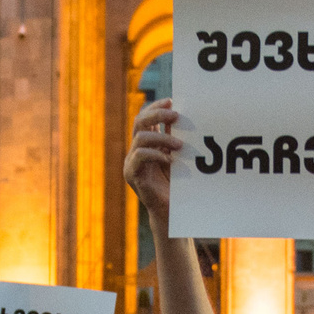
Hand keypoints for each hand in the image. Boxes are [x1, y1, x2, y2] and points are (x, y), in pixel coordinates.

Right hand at [124, 98, 181, 226]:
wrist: (171, 212)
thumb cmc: (177, 184)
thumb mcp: (178, 156)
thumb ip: (176, 137)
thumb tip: (182, 114)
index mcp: (146, 144)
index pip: (145, 118)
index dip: (156, 107)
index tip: (172, 101)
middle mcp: (136, 150)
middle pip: (139, 121)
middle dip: (157, 115)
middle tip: (175, 114)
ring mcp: (131, 162)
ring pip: (140, 138)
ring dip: (162, 137)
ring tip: (179, 145)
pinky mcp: (132, 175)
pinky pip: (139, 156)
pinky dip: (156, 154)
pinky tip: (169, 160)